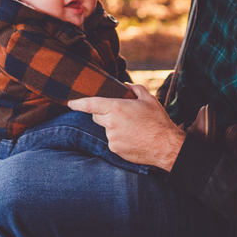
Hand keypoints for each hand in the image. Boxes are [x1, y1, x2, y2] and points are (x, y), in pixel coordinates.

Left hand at [69, 85, 185, 171]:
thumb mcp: (148, 99)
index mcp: (116, 108)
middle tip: (121, 114)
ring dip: (114, 127)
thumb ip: (134, 89)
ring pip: (106, 130)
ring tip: (133, 128)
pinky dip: (119, 139)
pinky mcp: (115, 150)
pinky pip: (112, 141)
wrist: (166, 146)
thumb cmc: (158, 121)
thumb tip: (125, 86)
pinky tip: (133, 138)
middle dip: (104, 114)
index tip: (70, 103)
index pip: (90, 104)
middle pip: (97, 117)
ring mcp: (112, 139)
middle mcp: (111, 124)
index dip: (78, 103)